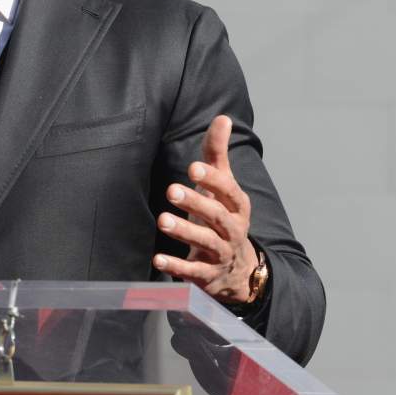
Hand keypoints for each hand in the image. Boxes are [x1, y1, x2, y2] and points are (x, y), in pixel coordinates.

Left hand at [153, 115, 258, 302]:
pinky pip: (194, 271)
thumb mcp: (223, 187)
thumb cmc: (223, 216)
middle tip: (171, 190)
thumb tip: (223, 118)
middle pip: (217, 216)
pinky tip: (158, 258)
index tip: (193, 167)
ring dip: (185, 232)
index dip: (213, 180)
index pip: (229, 191)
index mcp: (237, 206)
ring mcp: (221, 254)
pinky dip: (177, 266)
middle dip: (196, 203)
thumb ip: (218, 154)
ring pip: (206, 242)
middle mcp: (233, 229)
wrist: (238, 270)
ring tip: (163, 220)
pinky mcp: (208, 276)